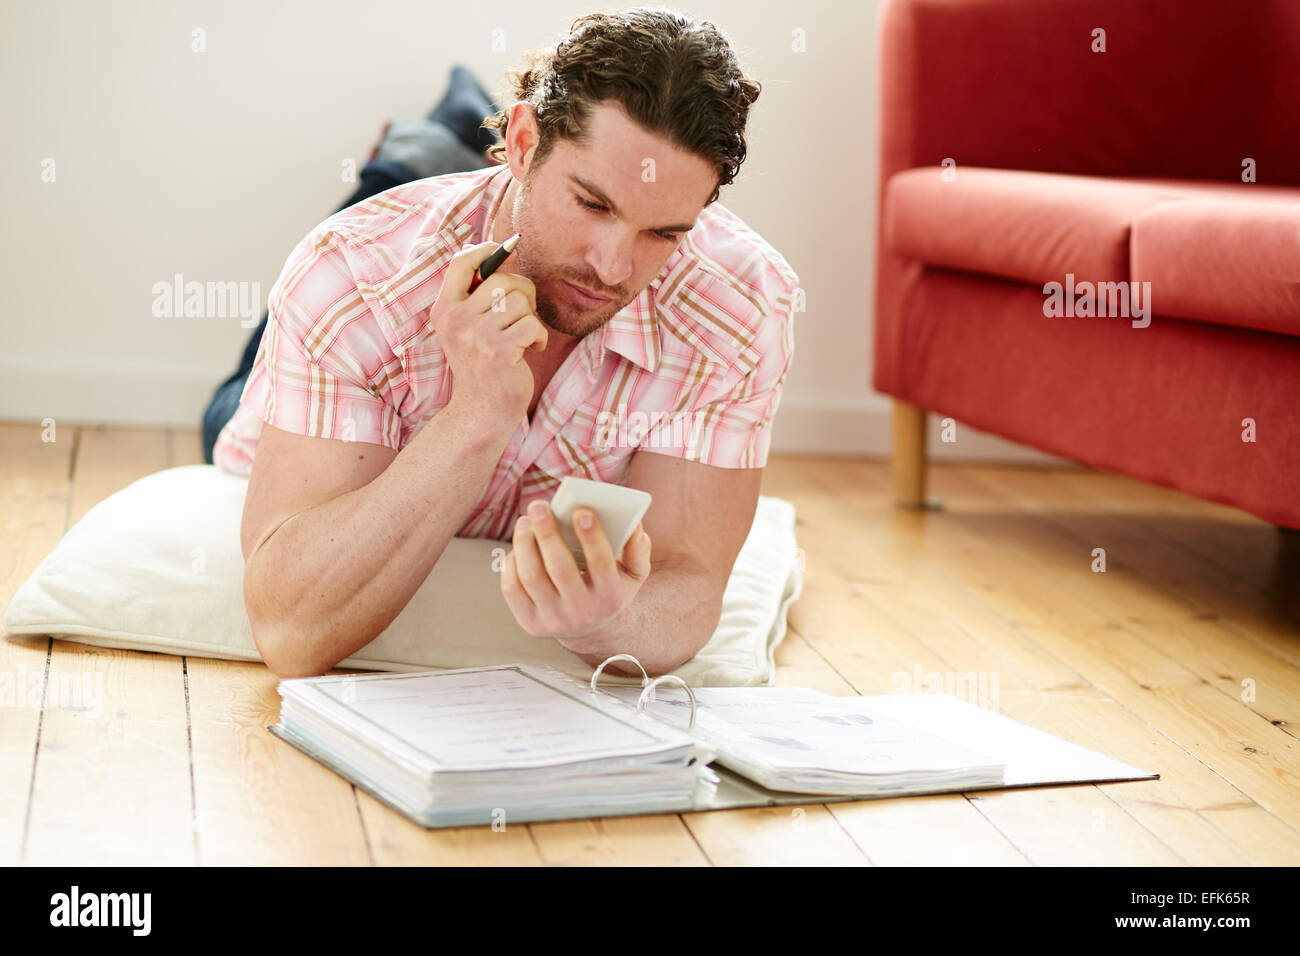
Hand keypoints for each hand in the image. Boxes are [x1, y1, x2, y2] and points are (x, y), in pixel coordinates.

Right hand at [429, 240, 546, 426]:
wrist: (483, 410)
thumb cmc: (483, 362)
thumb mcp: (469, 326)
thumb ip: (478, 293)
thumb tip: (506, 252)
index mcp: (444, 310)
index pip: (460, 262)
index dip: (486, 250)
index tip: (507, 251)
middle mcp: (455, 320)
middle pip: (502, 279)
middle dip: (522, 292)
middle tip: (521, 316)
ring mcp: (475, 336)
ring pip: (520, 301)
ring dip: (530, 318)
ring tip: (522, 337)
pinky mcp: (498, 351)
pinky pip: (533, 324)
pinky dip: (539, 337)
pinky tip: (529, 351)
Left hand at [499, 500, 651, 652]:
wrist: (588, 629)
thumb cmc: (609, 589)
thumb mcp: (632, 574)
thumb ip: (638, 549)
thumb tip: (635, 526)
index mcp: (611, 597)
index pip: (602, 565)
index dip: (592, 537)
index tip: (581, 510)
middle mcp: (582, 612)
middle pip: (560, 569)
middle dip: (548, 533)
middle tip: (539, 507)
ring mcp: (553, 620)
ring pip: (532, 577)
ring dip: (524, 543)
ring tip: (525, 521)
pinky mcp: (530, 624)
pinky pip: (512, 589)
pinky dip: (512, 563)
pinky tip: (518, 547)